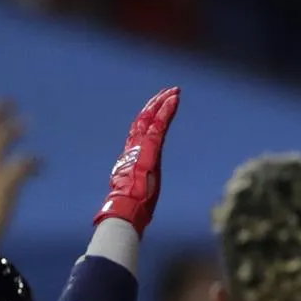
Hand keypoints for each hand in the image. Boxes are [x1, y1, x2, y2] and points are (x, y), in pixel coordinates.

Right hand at [97, 87, 180, 231]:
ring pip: (152, 118)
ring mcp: (141, 146)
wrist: (127, 208)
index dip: (147, 121)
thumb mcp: (135, 195)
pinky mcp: (151, 147)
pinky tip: (174, 99)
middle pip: (144, 121)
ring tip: (173, 92)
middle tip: (166, 94)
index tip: (155, 111)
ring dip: (163, 103)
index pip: (139, 134)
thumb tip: (127, 208)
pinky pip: (160, 123)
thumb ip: (134, 191)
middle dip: (155, 106)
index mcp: (131, 159)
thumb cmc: (131, 208)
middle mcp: (134, 148)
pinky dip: (167, 109)